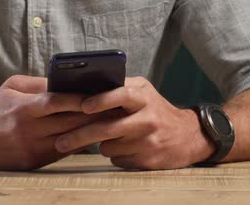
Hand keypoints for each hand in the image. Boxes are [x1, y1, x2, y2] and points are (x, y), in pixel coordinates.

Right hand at [0, 75, 109, 170]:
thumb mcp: (11, 88)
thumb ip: (38, 83)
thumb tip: (67, 80)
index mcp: (23, 108)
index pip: (56, 102)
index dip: (79, 99)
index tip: (100, 94)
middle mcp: (29, 130)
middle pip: (68, 122)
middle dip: (93, 115)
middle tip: (116, 107)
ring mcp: (32, 148)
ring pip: (70, 139)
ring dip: (91, 131)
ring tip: (112, 121)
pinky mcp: (34, 163)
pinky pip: (63, 152)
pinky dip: (79, 143)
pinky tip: (94, 135)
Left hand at [54, 77, 215, 169]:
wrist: (188, 136)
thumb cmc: (156, 110)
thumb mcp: (143, 92)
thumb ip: (120, 88)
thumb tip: (83, 89)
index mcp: (143, 96)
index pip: (121, 94)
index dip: (101, 100)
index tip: (83, 106)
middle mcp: (148, 118)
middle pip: (107, 128)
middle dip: (80, 136)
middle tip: (61, 143)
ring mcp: (148, 141)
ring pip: (108, 147)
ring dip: (102, 145)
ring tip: (110, 138)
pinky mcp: (148, 160)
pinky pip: (117, 160)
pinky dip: (115, 155)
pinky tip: (126, 148)